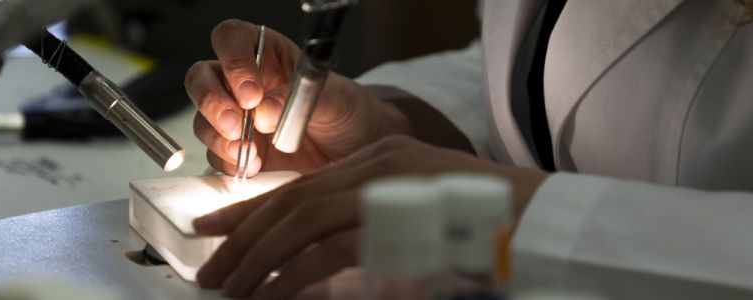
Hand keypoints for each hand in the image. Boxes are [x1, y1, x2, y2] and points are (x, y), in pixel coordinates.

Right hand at [185, 20, 408, 176]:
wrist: (358, 153)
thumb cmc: (349, 113)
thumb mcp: (335, 98)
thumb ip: (298, 99)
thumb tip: (263, 112)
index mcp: (267, 55)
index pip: (231, 39)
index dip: (232, 60)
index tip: (251, 92)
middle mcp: (244, 83)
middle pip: (202, 78)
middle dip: (212, 101)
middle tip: (236, 124)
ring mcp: (238, 118)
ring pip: (203, 119)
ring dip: (218, 136)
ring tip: (249, 151)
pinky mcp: (238, 151)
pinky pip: (216, 154)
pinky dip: (228, 162)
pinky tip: (255, 166)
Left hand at [192, 136, 548, 298]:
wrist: (543, 219)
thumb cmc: (484, 223)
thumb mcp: (415, 213)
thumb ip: (369, 223)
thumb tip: (312, 257)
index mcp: (379, 158)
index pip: (301, 182)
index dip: (249, 207)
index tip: (209, 229)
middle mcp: (379, 164)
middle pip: (293, 200)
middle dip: (243, 238)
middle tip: (209, 273)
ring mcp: (392, 187)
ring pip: (304, 222)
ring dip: (260, 261)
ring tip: (232, 291)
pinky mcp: (404, 218)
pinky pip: (335, 249)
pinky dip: (297, 276)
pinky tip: (274, 296)